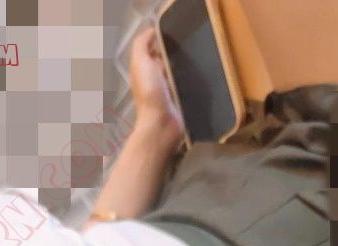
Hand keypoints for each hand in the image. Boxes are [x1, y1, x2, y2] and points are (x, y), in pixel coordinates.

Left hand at [129, 27, 183, 150]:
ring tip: (195, 55)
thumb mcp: (140, 62)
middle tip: (188, 43)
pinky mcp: (178, 99)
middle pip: (164, 59)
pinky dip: (190, 77)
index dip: (160, 38)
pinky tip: (197, 72)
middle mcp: (153, 78)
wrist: (162, 124)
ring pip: (175, 70)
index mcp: (142, 69)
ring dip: (183, 64)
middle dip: (173, 51)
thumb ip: (142, 44)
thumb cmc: (150, 92)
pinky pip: (185, 83)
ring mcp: (166, 90)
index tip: (175, 31)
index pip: (152, 48)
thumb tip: (152, 30)